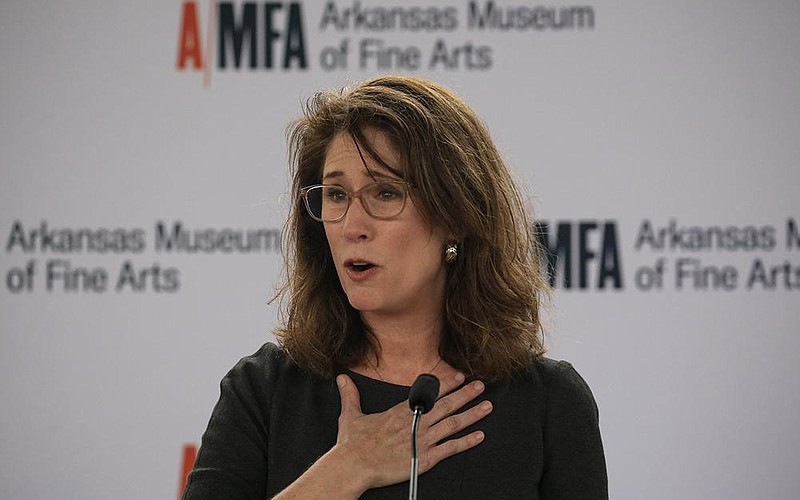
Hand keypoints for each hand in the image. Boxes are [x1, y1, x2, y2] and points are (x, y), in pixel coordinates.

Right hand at [334, 371, 491, 490]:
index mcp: (401, 411)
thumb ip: (350, 395)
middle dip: (465, 394)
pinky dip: (466, 442)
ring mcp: (422, 440)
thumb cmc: (352, 443)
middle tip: (480, 385)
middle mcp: (415, 422)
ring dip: (472, 414)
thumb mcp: (350, 414)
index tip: (459, 377)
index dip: (446, 384)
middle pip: (447, 405)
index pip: (429, 393)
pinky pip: (451, 449)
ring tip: (487, 406)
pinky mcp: (424, 458)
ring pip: (453, 424)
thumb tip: (342, 379)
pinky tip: (479, 436)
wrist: (354, 465)